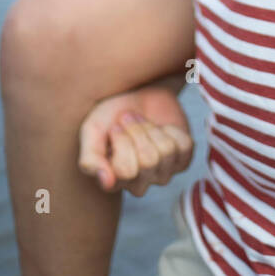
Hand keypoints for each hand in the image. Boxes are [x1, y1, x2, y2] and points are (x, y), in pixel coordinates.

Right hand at [78, 85, 193, 196]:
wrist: (139, 91)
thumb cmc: (112, 112)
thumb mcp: (92, 130)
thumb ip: (90, 159)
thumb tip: (107, 182)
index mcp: (114, 181)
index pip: (125, 171)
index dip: (122, 141)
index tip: (115, 128)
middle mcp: (139, 184)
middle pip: (148, 162)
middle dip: (139, 131)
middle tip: (130, 121)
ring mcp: (162, 174)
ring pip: (166, 153)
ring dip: (154, 129)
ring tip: (144, 123)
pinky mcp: (182, 160)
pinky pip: (184, 147)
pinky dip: (173, 129)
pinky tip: (162, 128)